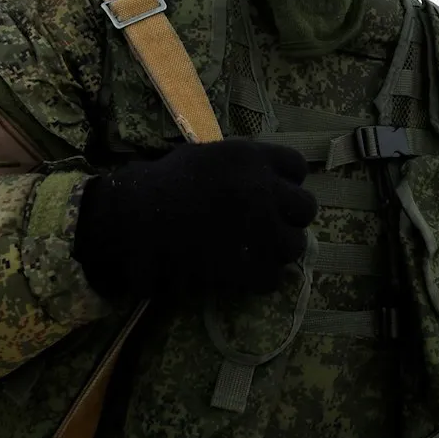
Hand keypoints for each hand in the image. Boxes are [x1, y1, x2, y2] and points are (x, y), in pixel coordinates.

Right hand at [71, 138, 317, 298]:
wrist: (133, 220)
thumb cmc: (162, 185)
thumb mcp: (206, 157)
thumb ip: (241, 167)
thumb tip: (265, 181)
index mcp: (253, 157)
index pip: (297, 166)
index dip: (288, 182)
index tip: (275, 194)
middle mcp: (264, 189)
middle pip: (305, 208)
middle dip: (289, 218)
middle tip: (268, 227)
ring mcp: (260, 228)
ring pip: (295, 245)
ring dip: (277, 250)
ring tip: (253, 252)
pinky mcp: (248, 265)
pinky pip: (273, 277)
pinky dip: (259, 279)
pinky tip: (239, 273)